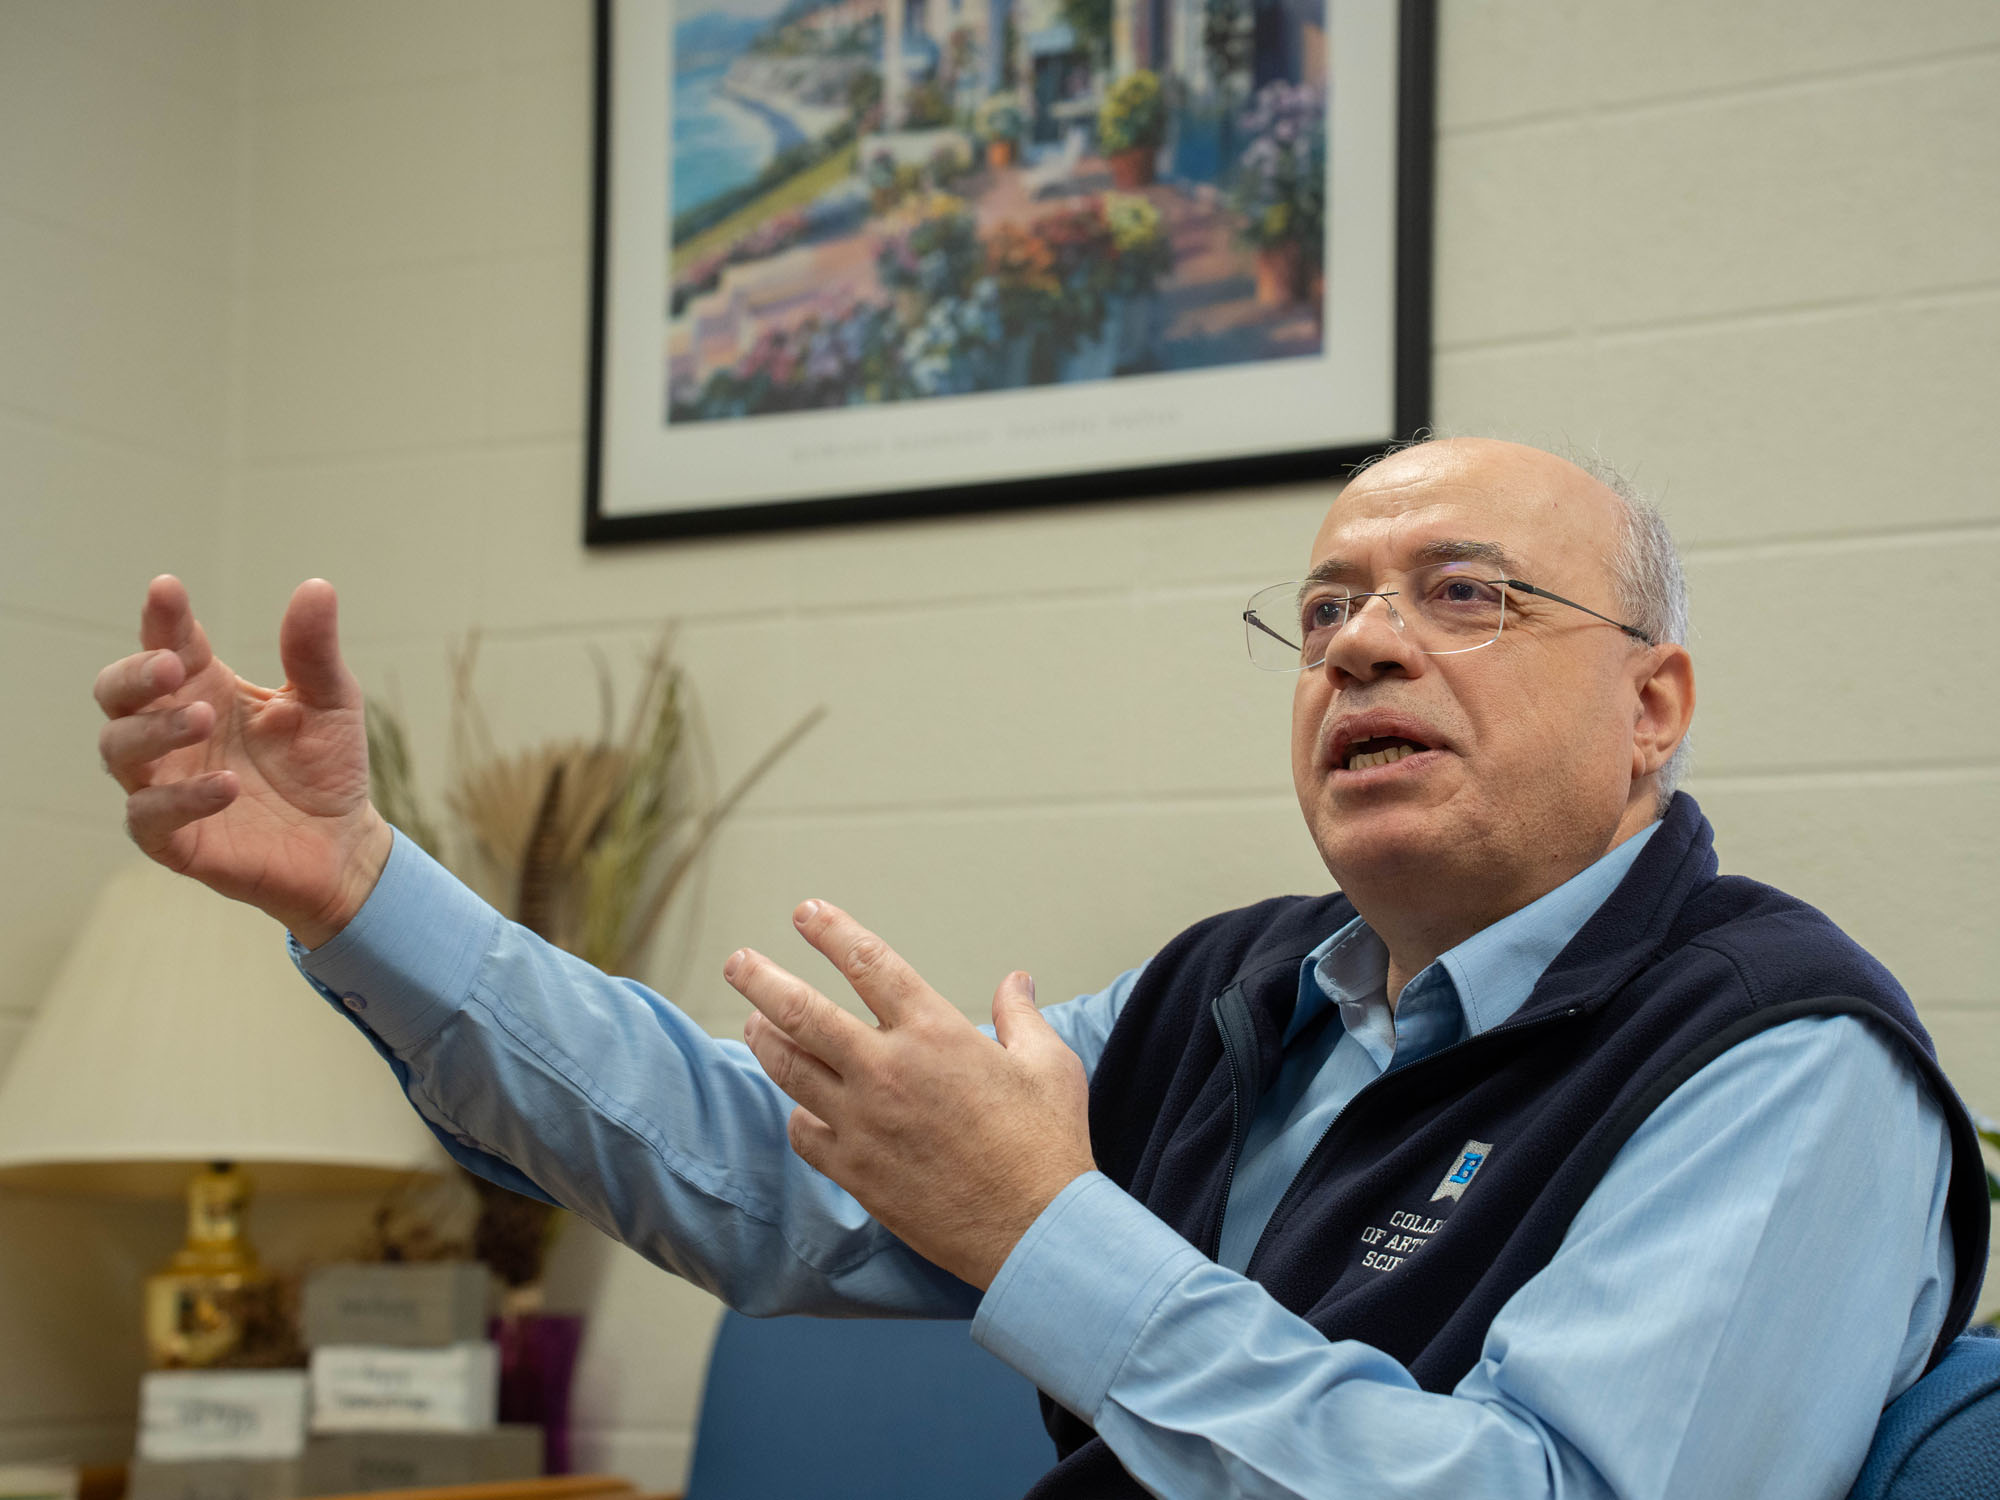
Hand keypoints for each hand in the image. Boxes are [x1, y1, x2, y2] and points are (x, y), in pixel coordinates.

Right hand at [94, 575, 391, 946]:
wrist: (343, 843)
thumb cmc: (325, 765)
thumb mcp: (331, 701)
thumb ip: (315, 651)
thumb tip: (317, 587)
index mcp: (204, 688)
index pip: (168, 644)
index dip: (162, 619)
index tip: (167, 590)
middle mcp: (173, 733)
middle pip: (117, 694)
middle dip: (134, 675)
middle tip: (171, 667)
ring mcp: (166, 785)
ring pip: (120, 750)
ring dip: (155, 731)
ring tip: (204, 719)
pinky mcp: (174, 840)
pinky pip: (150, 817)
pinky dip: (181, 799)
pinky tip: (227, 786)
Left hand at [726, 900, 1095, 1289]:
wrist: (1035, 1230)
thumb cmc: (1048, 1144)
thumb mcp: (1049, 1063)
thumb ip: (1020, 1015)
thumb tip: (1015, 981)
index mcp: (934, 1032)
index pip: (868, 963)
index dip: (831, 931)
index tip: (806, 913)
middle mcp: (887, 1070)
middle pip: (802, 1011)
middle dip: (761, 979)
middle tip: (737, 961)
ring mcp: (863, 1123)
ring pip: (790, 1069)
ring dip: (764, 1039)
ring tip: (753, 1022)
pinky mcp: (855, 1171)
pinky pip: (804, 1133)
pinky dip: (797, 1116)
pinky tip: (799, 1109)